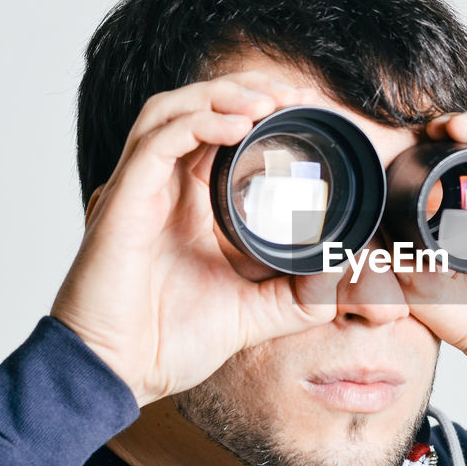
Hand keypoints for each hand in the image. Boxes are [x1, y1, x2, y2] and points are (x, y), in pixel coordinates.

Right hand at [51, 72, 340, 405]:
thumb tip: (346, 271)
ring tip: (269, 100)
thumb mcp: (256, 312)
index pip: (220, 132)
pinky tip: (238, 126)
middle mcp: (160, 187)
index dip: (260, 108)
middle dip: (248, 90)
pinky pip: (156, 142)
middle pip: (197, 107)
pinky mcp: (122, 202)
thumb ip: (302, 293)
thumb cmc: (168, 342)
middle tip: (295, 93)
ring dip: (222, 96)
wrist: (120, 375)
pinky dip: (197, 124)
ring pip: (173, 110)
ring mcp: (137, 190)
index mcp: (187, 203)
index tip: (308, 107)